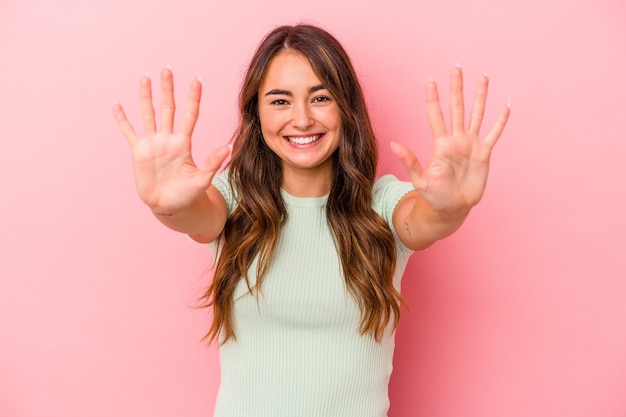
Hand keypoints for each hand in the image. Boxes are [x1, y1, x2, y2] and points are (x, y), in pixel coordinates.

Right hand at [112, 68, 229, 214]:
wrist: (169, 206)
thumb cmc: (188, 194)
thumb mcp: (202, 180)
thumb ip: (213, 163)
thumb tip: (228, 148)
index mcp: (184, 144)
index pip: (190, 115)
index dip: (193, 98)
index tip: (197, 80)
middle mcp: (168, 139)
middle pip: (168, 108)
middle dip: (167, 89)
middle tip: (166, 69)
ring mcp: (153, 144)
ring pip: (149, 114)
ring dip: (146, 97)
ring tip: (145, 78)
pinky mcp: (138, 152)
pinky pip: (129, 132)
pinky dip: (122, 119)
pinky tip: (116, 104)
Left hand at [391, 65, 509, 215]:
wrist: (452, 208)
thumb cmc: (434, 196)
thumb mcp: (420, 180)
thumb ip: (410, 161)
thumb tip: (393, 143)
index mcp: (441, 144)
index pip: (436, 115)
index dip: (433, 98)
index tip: (430, 80)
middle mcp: (456, 140)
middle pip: (456, 108)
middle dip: (456, 88)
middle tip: (456, 67)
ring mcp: (471, 145)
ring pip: (476, 115)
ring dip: (480, 96)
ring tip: (482, 77)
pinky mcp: (484, 154)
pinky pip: (493, 134)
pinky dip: (500, 121)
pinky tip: (505, 106)